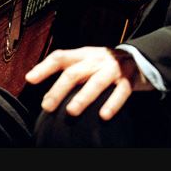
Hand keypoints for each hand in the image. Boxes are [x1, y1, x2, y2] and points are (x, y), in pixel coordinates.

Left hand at [25, 46, 154, 120]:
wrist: (141, 58)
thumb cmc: (106, 64)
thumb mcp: (87, 62)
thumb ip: (68, 70)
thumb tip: (38, 84)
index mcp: (84, 55)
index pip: (60, 57)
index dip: (44, 67)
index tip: (30, 79)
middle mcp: (96, 59)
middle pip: (74, 72)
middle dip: (59, 89)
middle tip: (47, 105)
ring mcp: (113, 69)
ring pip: (96, 82)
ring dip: (83, 96)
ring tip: (71, 110)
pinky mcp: (129, 80)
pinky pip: (120, 92)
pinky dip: (112, 103)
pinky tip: (104, 115)